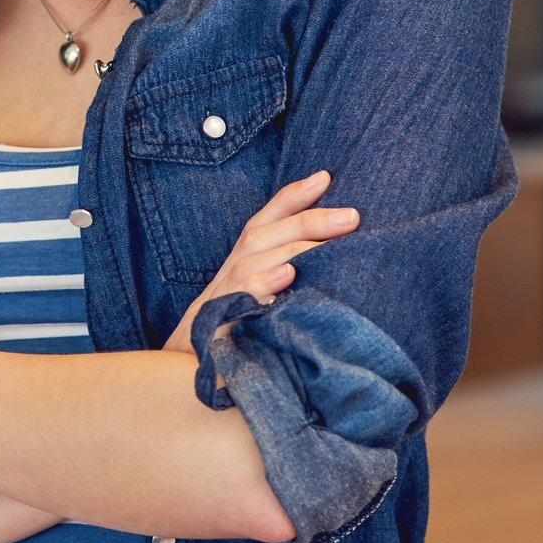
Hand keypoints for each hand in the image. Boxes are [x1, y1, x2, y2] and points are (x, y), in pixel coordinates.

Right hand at [162, 169, 359, 353]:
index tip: (325, 177)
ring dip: (294, 245)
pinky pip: (241, 295)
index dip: (294, 195)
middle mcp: (233, 268)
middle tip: (352, 216)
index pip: (267, 217)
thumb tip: (331, 253)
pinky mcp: (220, 318)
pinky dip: (262, 282)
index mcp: (244, 258)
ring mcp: (225, 292)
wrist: (190, 364)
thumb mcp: (260, 293)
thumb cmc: (232, 326)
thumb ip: (285, 269)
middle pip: (266, 232)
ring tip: (332, 238)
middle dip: (309, 220)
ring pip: (256, 256)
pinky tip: (286, 275)